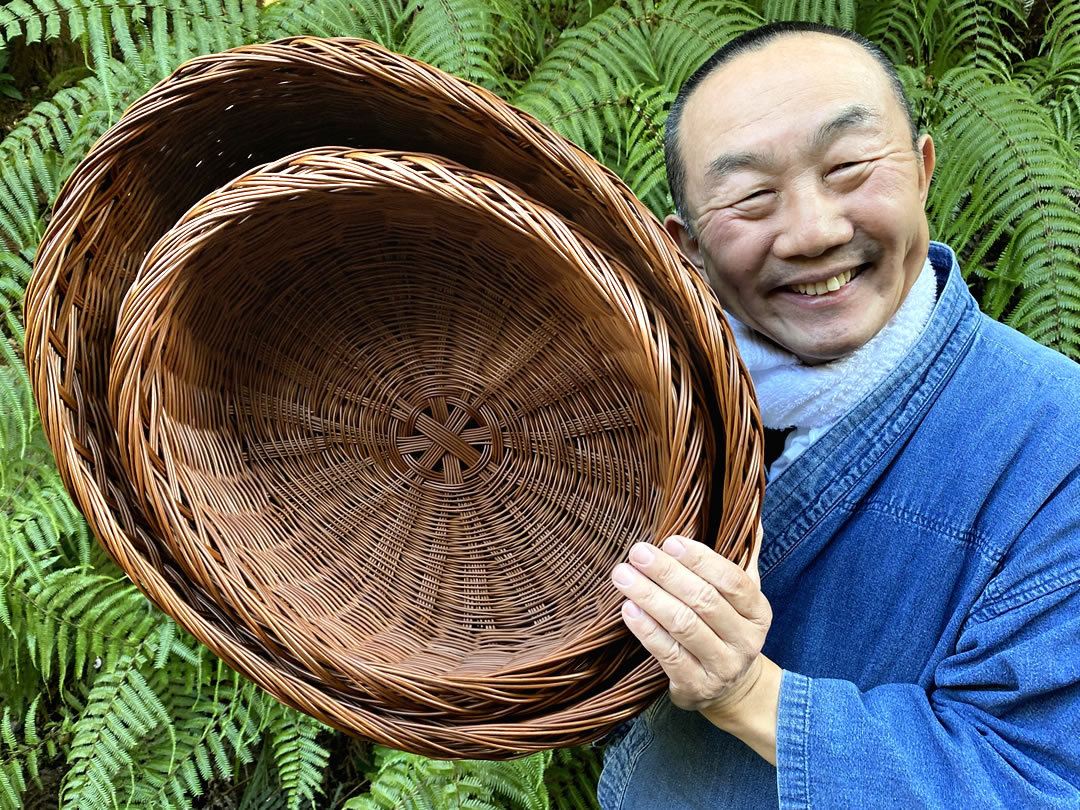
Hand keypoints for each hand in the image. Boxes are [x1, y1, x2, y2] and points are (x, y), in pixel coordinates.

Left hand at [611, 525, 771, 715]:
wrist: (732, 690)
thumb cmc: (728, 628)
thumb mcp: (742, 596)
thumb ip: (743, 555)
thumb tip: (749, 511)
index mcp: (758, 611)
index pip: (732, 580)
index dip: (701, 559)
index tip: (670, 541)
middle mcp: (745, 640)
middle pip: (704, 601)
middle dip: (667, 574)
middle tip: (637, 552)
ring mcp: (722, 666)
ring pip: (683, 626)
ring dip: (650, 597)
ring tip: (623, 576)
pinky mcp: (696, 686)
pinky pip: (668, 654)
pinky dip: (646, 630)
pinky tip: (627, 608)